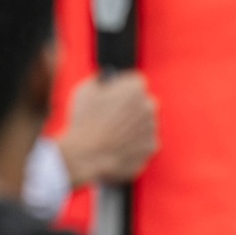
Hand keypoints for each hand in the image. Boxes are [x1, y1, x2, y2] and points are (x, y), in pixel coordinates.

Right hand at [56, 72, 157, 187]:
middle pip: (143, 102)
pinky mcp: (152, 146)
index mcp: (134, 87)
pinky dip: (135, 145)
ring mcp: (152, 126)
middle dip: (131, 108)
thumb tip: (108, 79)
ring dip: (134, 127)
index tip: (116, 97)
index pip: (134, 83)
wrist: (86, 155)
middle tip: (116, 117)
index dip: (123, 91)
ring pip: (144, 123)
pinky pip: (144, 142)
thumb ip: (101, 82)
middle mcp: (148, 104)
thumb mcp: (86, 91)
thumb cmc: (83, 121)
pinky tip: (119, 147)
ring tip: (113, 135)